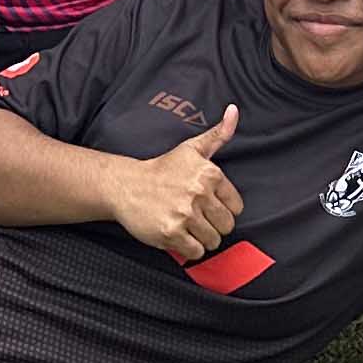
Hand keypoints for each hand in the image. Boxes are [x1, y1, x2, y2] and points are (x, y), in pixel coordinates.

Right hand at [112, 103, 242, 260]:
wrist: (126, 185)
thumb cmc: (163, 169)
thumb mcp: (191, 148)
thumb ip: (218, 134)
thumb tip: (234, 110)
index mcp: (210, 174)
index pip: (236, 207)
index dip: (222, 209)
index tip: (207, 206)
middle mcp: (199, 193)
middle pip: (226, 226)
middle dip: (213, 226)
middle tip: (196, 218)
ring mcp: (185, 214)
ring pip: (212, 241)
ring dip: (201, 238)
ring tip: (186, 226)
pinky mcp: (171, 233)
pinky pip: (196, 252)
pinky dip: (189, 249)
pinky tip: (178, 235)